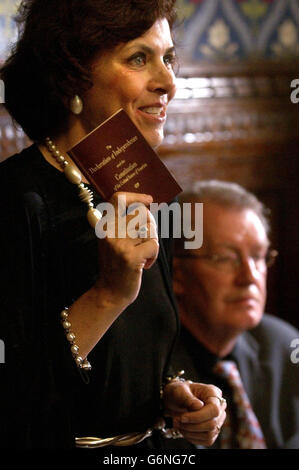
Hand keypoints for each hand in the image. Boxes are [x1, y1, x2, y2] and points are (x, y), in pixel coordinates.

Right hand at [95, 191, 158, 307]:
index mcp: (104, 225)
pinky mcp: (130, 256)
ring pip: (150, 230)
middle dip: (151, 226)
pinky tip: (144, 264)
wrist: (110, 293)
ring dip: (151, 243)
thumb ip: (123, 224)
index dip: (135, 196)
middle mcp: (109, 231)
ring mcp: (119, 244)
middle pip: (142, 214)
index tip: (149, 199)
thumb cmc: (116, 265)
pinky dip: (154, 255)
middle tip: (146, 240)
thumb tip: (146, 207)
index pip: (117, 199)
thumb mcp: (113, 241)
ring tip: (142, 256)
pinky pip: (154, 245)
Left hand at [163, 380, 226, 445]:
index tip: (182, 418)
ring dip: (191, 433)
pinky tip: (184, 430)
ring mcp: (218, 419)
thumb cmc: (179, 392)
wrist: (176, 400)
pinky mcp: (213, 430)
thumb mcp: (179, 391)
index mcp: (213, 393)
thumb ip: (188, 398)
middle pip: (212, 424)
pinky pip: (207, 440)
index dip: (198, 417)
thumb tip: (199, 406)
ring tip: (178, 425)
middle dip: (192, 426)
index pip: (214, 409)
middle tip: (177, 422)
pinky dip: (193, 438)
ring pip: (209, 434)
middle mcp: (219, 406)